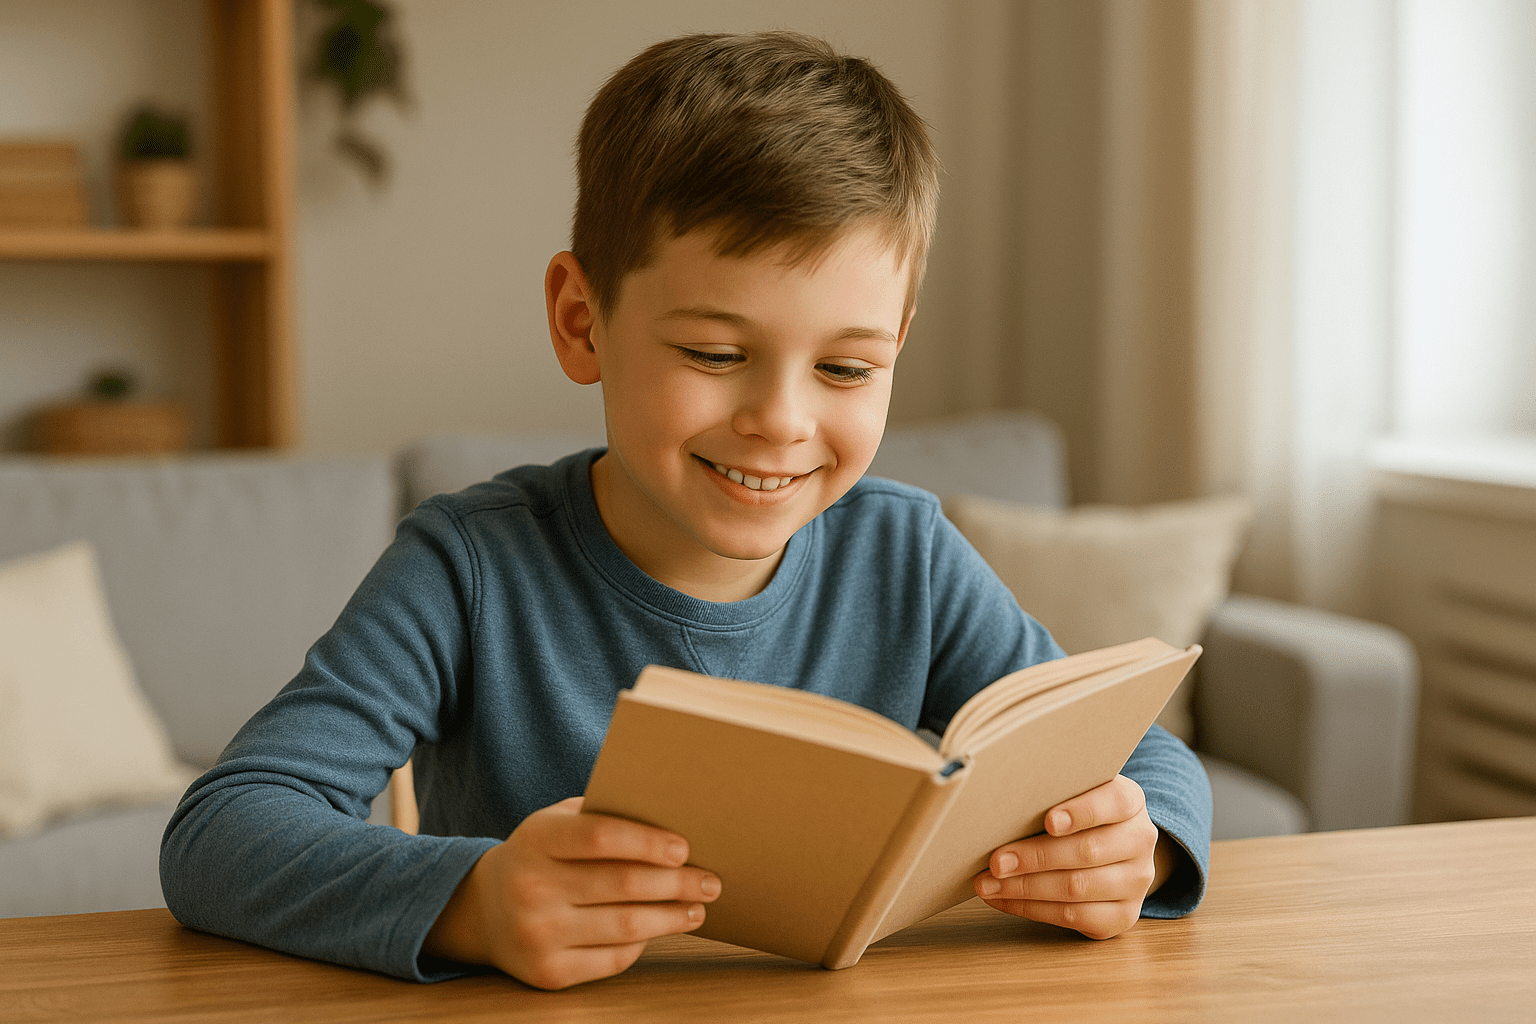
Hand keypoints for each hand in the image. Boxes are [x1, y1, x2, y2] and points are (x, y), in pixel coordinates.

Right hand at [422, 796, 720, 988]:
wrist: (486, 909)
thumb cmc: (543, 855)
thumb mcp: (558, 822)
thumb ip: (603, 816)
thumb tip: (673, 821)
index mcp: (535, 839)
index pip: (599, 836)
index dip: (647, 842)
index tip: (684, 848)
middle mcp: (530, 888)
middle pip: (623, 884)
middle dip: (677, 882)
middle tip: (710, 880)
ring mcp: (537, 935)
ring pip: (626, 926)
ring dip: (672, 916)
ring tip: (698, 906)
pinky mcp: (548, 973)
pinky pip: (614, 958)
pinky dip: (645, 942)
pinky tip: (661, 927)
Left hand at [972, 774, 1173, 939]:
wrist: (1110, 850)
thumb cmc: (1075, 814)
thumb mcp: (1070, 794)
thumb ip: (1048, 793)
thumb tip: (998, 803)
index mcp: (1130, 801)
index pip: (1115, 801)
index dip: (1082, 812)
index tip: (1048, 821)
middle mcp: (1140, 840)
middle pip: (1087, 851)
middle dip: (1035, 858)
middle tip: (996, 861)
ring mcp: (1136, 881)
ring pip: (1077, 887)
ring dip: (1026, 888)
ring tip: (988, 884)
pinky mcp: (1124, 915)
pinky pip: (1074, 916)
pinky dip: (1032, 909)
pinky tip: (1003, 900)